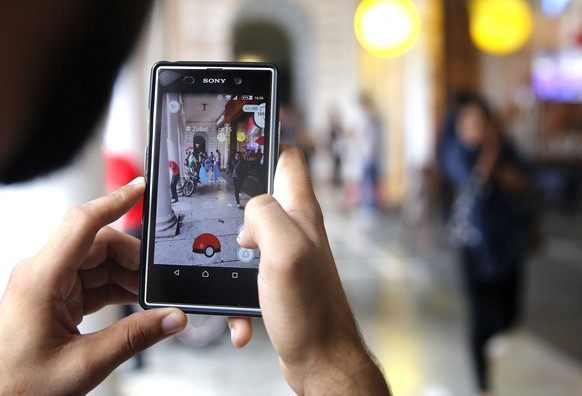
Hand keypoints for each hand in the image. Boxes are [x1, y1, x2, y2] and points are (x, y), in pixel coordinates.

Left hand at [0, 177, 186, 394]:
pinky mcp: (56, 298)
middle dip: (134, 259)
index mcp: (42, 279)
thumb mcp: (84, 364)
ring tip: (151, 297)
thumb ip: (135, 338)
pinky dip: (117, 289)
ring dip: (128, 276)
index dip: (115, 201)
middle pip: (99, 244)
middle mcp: (43, 274)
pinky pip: (93, 281)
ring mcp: (49, 285)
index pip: (83, 224)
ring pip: (99, 262)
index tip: (141, 187)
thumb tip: (172, 318)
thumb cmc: (16, 386)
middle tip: (160, 279)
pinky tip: (135, 303)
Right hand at [230, 146, 389, 394]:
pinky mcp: (278, 281)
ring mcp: (288, 256)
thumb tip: (250, 210)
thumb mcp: (285, 251)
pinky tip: (242, 317)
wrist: (320, 360)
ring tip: (231, 284)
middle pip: (261, 198)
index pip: (289, 160)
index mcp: (300, 213)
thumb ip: (266, 215)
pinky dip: (238, 296)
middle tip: (215, 219)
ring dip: (231, 260)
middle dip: (234, 208)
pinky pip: (247, 277)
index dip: (266, 146)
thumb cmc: (310, 311)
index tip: (240, 145)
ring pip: (247, 240)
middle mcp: (296, 230)